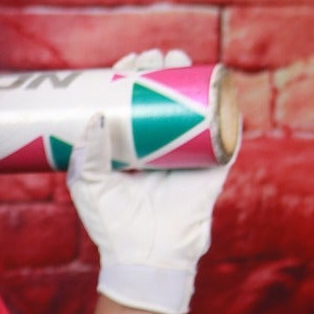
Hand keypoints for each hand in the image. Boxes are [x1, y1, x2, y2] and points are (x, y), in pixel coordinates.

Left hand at [68, 49, 239, 313]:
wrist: (146, 256)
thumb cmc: (112, 225)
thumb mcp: (88, 185)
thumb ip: (87, 152)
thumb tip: (95, 115)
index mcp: (133, 147)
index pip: (134, 103)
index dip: (132, 79)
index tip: (126, 63)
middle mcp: (162, 146)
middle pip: (166, 96)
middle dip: (161, 69)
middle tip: (152, 58)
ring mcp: (189, 154)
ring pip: (194, 105)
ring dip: (190, 76)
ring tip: (177, 59)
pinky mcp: (211, 167)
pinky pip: (225, 132)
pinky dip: (226, 106)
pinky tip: (217, 82)